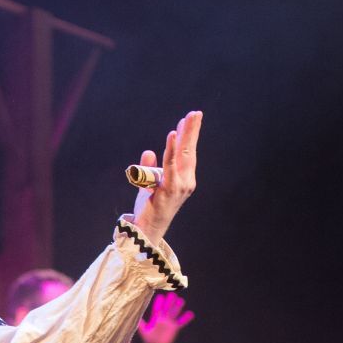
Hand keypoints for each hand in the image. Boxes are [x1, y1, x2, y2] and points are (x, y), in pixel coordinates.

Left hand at [130, 110, 201, 245]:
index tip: (188, 120)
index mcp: (184, 179)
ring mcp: (179, 185)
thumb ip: (150, 168)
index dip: (188, 136)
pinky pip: (170, 165)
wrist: (147, 229)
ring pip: (182, 155)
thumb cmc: (150, 208)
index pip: (188, 154)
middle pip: (190, 151)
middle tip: (195, 113)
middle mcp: (186, 181)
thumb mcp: (149, 184)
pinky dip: (171, 149)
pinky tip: (173, 135)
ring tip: (187, 119)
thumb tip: (148, 152)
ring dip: (185, 136)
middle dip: (192, 131)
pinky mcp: (169, 188)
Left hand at [139, 291, 193, 342]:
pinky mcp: (175, 328)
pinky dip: (185, 318)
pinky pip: (181, 322)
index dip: (159, 303)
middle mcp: (163, 319)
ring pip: (174, 313)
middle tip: (172, 294)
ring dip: (178, 307)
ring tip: (181, 300)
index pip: (157, 308)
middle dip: (169, 302)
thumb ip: (141, 324)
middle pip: (167, 308)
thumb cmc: (148, 340)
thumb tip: (135, 318)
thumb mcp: (143, 331)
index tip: (161, 296)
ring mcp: (169, 323)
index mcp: (155, 318)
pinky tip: (190, 313)